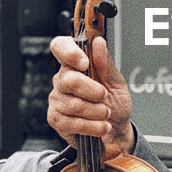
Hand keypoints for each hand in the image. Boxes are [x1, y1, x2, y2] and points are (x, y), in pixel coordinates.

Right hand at [47, 35, 135, 156]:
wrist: (116, 129)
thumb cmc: (114, 102)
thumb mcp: (116, 81)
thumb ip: (105, 63)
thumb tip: (98, 42)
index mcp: (75, 64)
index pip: (60, 46)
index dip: (69, 52)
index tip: (85, 63)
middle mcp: (62, 79)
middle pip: (69, 80)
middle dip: (94, 91)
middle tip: (105, 97)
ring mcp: (57, 99)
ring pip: (74, 105)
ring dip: (97, 112)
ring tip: (105, 113)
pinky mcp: (55, 119)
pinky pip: (72, 123)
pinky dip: (92, 126)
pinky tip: (101, 126)